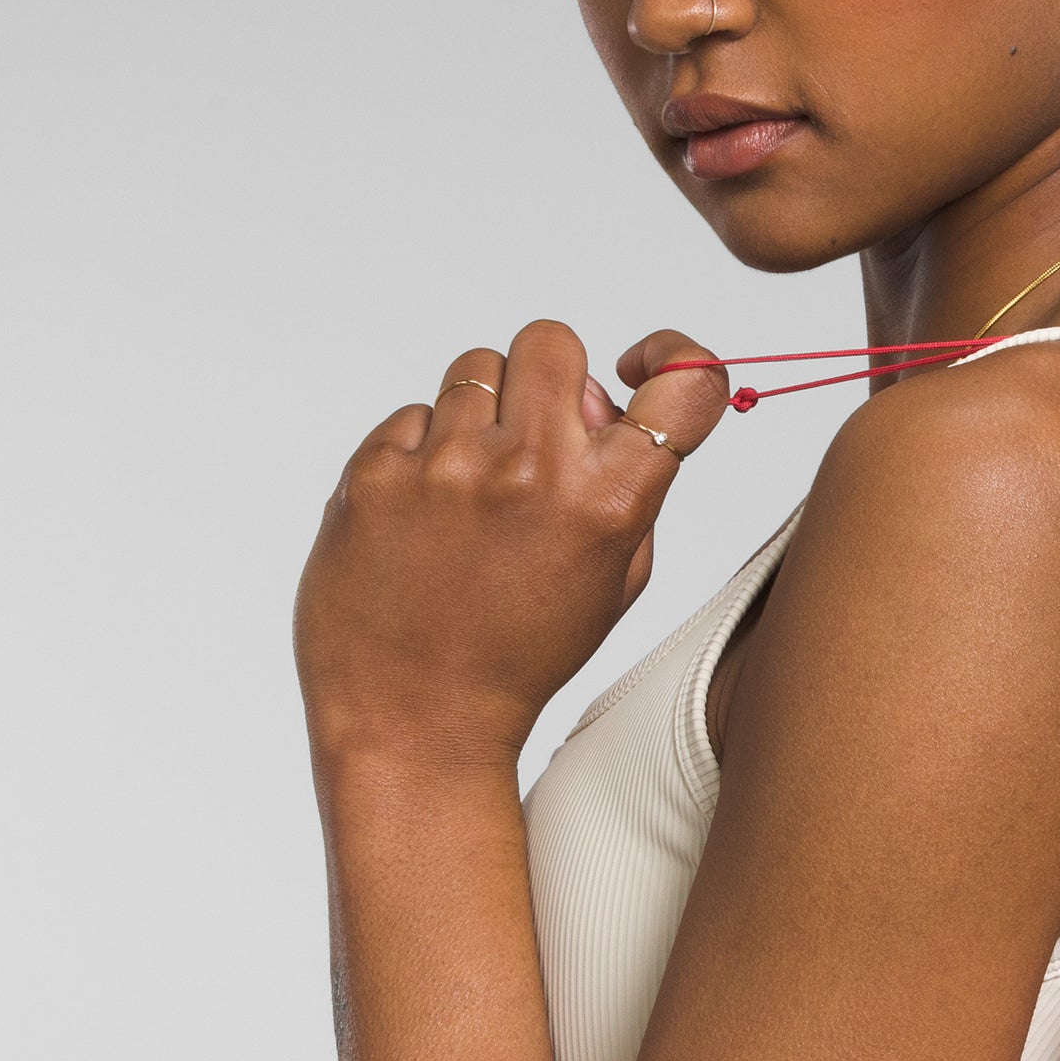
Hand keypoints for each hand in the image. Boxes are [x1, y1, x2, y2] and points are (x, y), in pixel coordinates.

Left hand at [295, 321, 727, 770]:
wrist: (416, 719)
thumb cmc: (519, 657)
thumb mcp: (611, 586)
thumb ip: (627, 490)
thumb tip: (601, 403)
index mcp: (609, 504)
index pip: (683, 384)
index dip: (676, 356)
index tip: (642, 367)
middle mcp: (532, 470)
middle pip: (552, 341)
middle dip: (550, 381)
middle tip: (536, 440)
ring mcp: (447, 466)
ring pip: (475, 370)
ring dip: (482, 418)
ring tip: (472, 496)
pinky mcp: (376, 470)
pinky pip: (411, 416)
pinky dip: (421, 457)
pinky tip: (424, 522)